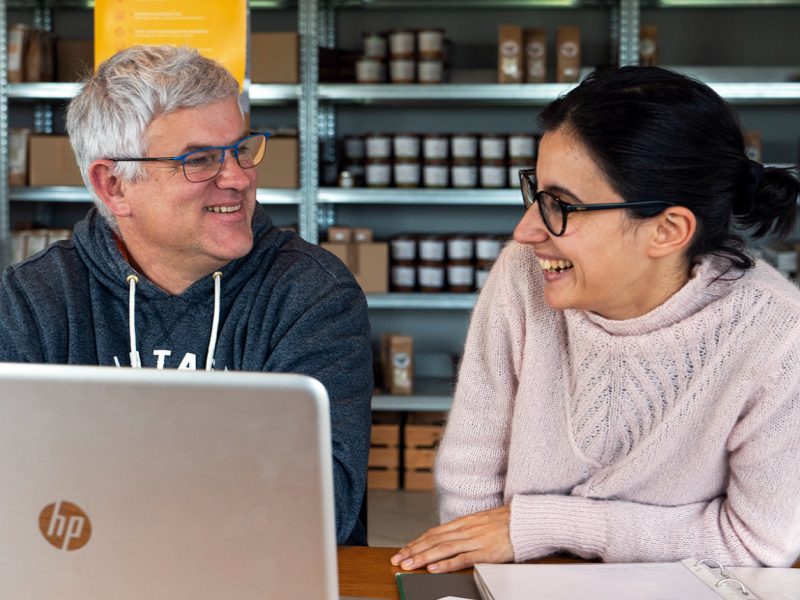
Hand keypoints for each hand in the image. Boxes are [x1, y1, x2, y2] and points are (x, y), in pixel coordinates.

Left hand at [390, 505, 512, 572]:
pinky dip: (446, 564)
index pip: (434, 532)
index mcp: (465, 522)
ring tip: (408, 564)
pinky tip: (434, 569)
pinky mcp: (486, 552)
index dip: (417, 541)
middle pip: (434, 540)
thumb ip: (465, 529)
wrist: (528, 521)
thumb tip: (449, 538)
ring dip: (423, 557)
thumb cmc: (507, 522)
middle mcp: (466, 529)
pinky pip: (462, 559)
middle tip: (398, 559)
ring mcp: (475, 540)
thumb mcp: (482, 522)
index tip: (404, 550)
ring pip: (443, 549)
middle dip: (413, 550)